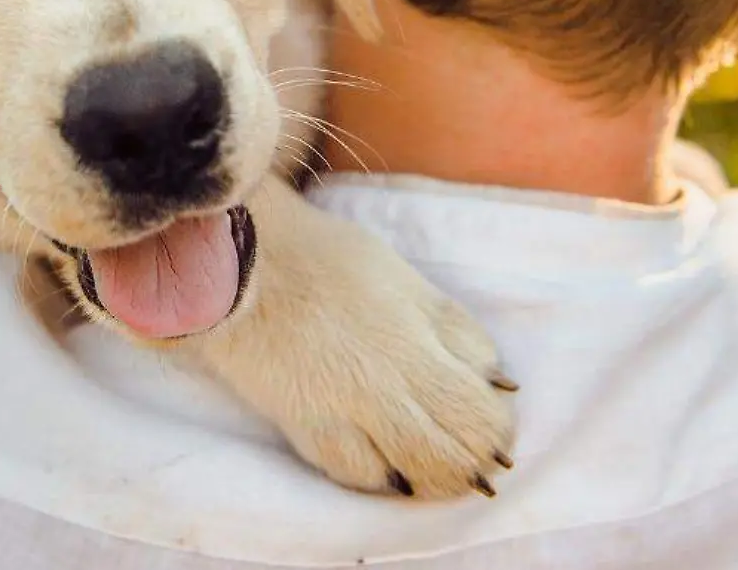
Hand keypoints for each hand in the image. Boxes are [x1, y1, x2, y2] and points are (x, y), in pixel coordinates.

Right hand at [187, 177, 516, 497]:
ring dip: (433, 478)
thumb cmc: (326, 259)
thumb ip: (453, 331)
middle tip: (473, 456)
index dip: (496, 427)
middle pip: (453, 453)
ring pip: (411, 475)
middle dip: (472, 461)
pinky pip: (357, 475)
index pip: (482, 411)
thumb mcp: (406, 281)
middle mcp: (388, 387)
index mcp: (417, 343)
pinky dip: (380, 475)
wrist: (240, 265)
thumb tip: (497, 381)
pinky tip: (385, 466)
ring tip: (434, 466)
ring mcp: (345, 414)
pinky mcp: (306, 429)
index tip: (493, 421)